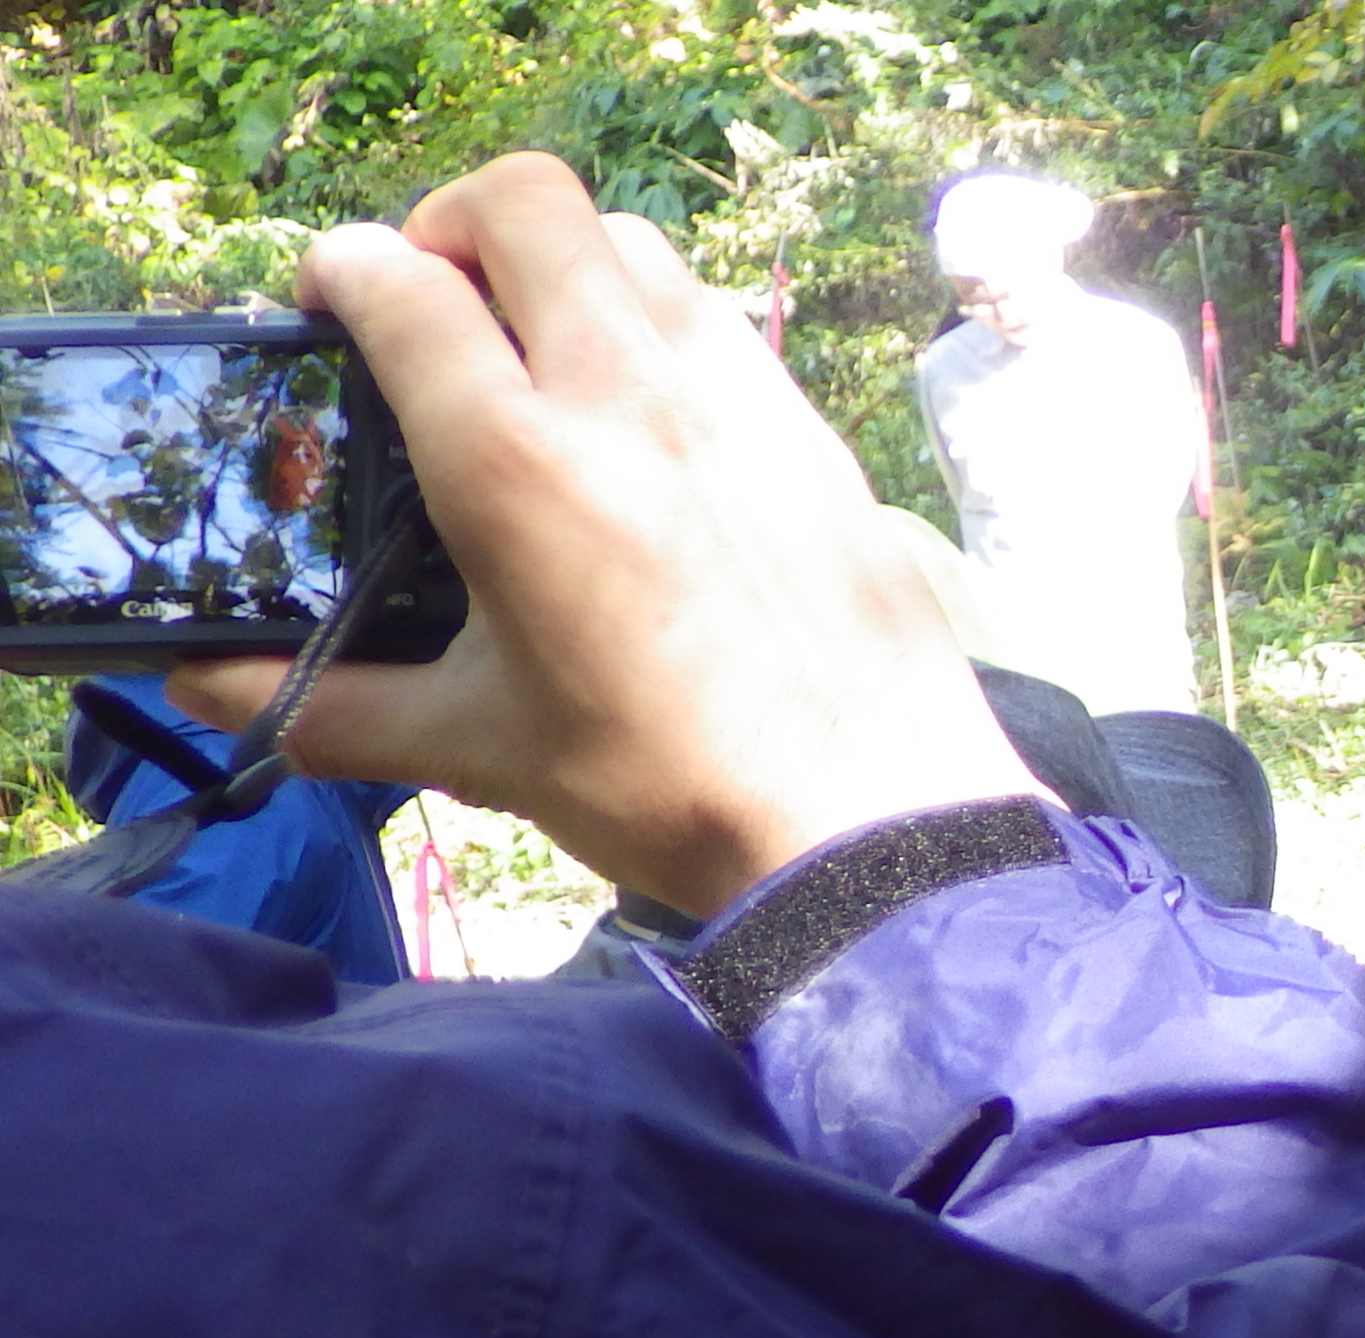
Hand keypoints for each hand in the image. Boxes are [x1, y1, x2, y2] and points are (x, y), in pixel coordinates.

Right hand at [169, 155, 1034, 923]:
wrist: (868, 825)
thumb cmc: (672, 788)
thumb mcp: (478, 745)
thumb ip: (328, 703)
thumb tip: (214, 688)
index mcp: (520, 462)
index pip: (399, 283)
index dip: (342, 271)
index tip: (329, 303)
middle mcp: (629, 399)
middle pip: (525, 204)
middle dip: (453, 224)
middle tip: (434, 300)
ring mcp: (737, 401)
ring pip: (633, 244)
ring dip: (565, 262)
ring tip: (538, 346)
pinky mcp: (812, 432)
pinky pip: (718, 321)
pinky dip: (657, 326)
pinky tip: (647, 418)